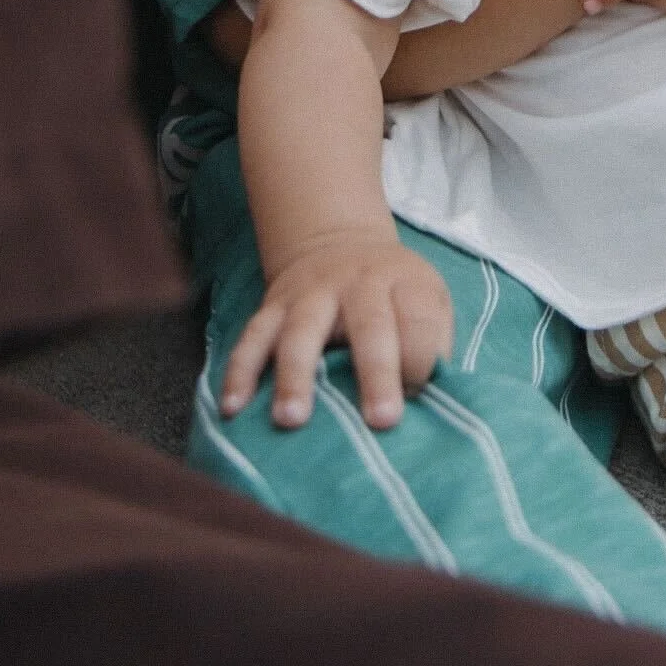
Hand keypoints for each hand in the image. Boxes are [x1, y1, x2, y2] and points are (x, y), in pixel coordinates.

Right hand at [218, 228, 452, 429]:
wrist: (338, 244)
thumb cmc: (392, 294)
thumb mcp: (427, 301)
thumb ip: (432, 346)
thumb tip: (432, 405)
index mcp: (405, 284)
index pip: (421, 321)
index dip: (424, 360)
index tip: (421, 396)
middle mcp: (359, 284)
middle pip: (370, 325)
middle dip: (376, 373)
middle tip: (380, 421)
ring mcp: (310, 294)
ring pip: (301, 331)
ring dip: (295, 376)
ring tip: (291, 419)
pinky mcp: (273, 306)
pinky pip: (252, 337)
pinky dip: (240, 371)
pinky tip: (233, 407)